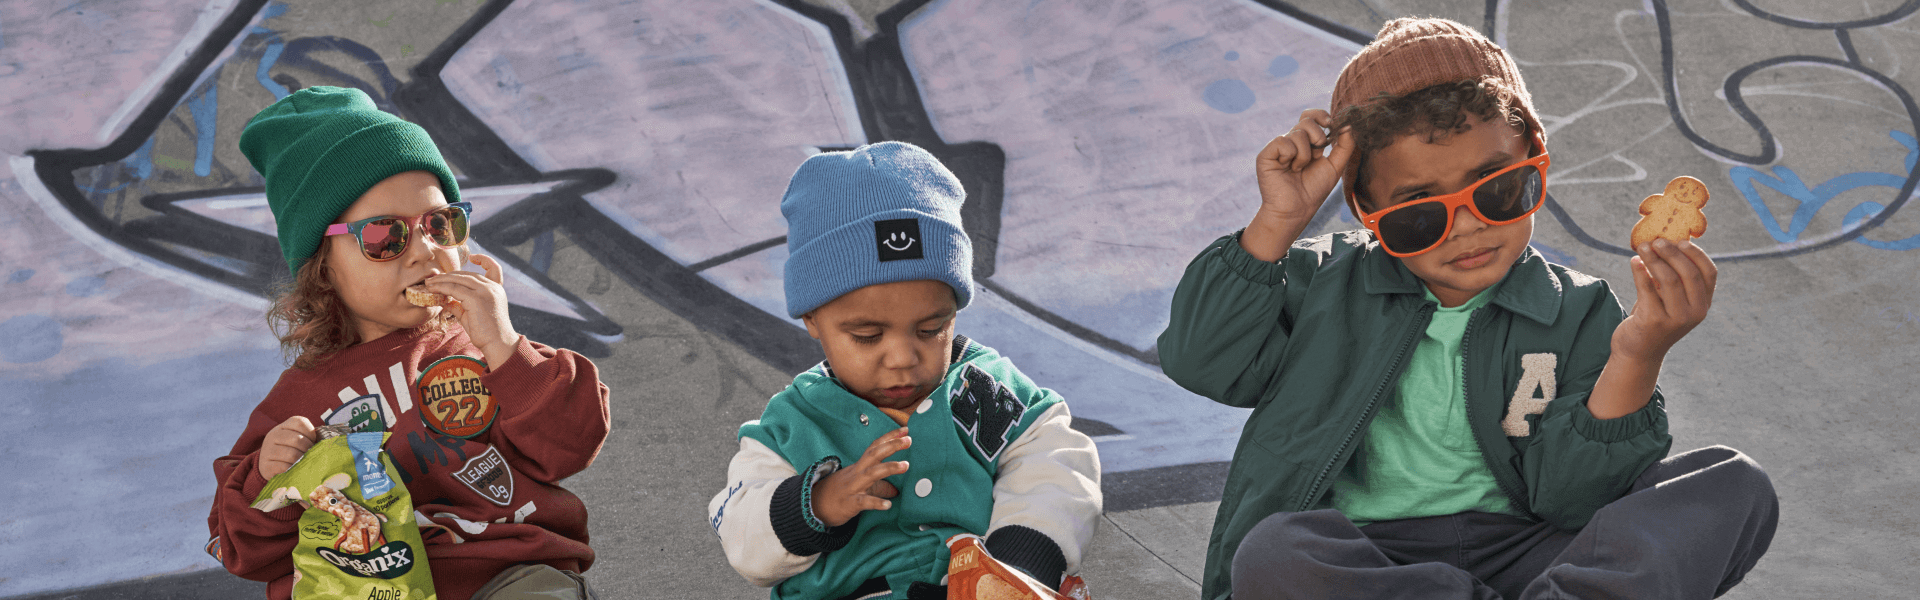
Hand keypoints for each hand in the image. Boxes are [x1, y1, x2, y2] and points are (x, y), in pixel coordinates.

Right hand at [258, 416, 316, 480]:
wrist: (269, 465)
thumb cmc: (290, 450)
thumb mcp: (297, 439)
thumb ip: (309, 438)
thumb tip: (327, 444)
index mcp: (283, 426)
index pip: (300, 422)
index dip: (311, 434)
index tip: (312, 442)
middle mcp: (273, 435)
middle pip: (297, 439)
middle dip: (308, 450)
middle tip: (311, 456)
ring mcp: (267, 450)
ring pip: (291, 454)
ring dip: (302, 461)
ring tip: (304, 464)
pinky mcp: (265, 466)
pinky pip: (283, 467)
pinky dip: (293, 470)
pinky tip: (295, 471)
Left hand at [427, 253, 518, 368]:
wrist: (497, 344)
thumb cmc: (487, 333)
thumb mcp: (473, 315)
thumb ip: (461, 305)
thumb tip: (445, 300)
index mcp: (497, 289)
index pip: (494, 268)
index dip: (484, 259)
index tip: (472, 257)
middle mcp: (493, 287)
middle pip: (468, 274)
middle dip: (449, 275)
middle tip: (433, 278)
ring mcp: (486, 291)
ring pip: (459, 279)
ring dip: (442, 280)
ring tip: (429, 283)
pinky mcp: (476, 298)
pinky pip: (454, 289)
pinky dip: (441, 287)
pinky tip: (432, 289)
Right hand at [811, 427, 910, 527]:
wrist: (814, 506)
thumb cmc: (840, 494)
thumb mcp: (861, 487)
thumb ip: (880, 487)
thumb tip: (896, 491)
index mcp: (860, 466)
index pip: (875, 447)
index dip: (890, 438)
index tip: (906, 430)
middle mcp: (857, 473)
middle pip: (874, 454)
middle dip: (892, 446)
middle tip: (909, 440)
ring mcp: (853, 487)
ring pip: (871, 474)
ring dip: (889, 468)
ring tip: (906, 465)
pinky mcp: (850, 503)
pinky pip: (864, 501)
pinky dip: (876, 502)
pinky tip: (888, 505)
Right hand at [1256, 109, 1354, 223]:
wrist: (1296, 210)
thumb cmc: (1314, 191)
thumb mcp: (1335, 166)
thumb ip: (1345, 145)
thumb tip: (1349, 124)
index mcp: (1306, 142)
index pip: (1311, 116)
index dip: (1321, 115)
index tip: (1331, 125)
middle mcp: (1292, 141)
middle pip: (1306, 121)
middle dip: (1318, 137)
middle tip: (1315, 156)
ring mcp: (1278, 147)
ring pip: (1297, 133)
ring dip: (1304, 155)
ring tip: (1298, 169)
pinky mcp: (1266, 154)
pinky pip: (1283, 142)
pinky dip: (1290, 156)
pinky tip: (1286, 168)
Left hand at [1614, 238, 1716, 362]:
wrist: (1638, 351)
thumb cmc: (1654, 317)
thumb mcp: (1670, 298)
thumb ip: (1673, 277)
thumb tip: (1666, 243)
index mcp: (1703, 304)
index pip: (1709, 273)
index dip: (1696, 254)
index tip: (1681, 241)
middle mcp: (1695, 312)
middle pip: (1688, 273)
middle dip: (1671, 253)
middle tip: (1656, 241)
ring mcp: (1676, 318)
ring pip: (1669, 279)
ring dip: (1653, 259)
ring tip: (1641, 247)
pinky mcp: (1654, 321)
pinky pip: (1647, 289)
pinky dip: (1640, 272)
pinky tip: (1634, 262)